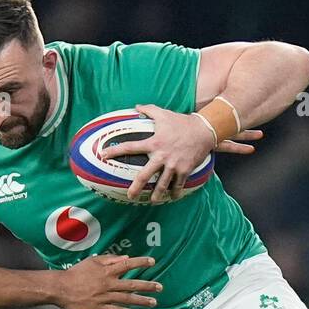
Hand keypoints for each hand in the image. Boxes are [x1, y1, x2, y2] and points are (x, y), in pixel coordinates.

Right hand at [55, 254, 159, 308]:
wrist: (61, 288)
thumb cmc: (75, 274)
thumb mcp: (92, 261)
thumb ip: (109, 259)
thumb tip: (125, 258)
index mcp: (106, 270)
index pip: (127, 265)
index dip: (140, 263)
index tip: (152, 262)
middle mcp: (108, 283)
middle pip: (132, 284)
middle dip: (147, 285)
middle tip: (159, 287)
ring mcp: (105, 297)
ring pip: (127, 299)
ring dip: (142, 301)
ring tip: (153, 302)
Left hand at [101, 103, 263, 203]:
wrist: (204, 130)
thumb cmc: (182, 122)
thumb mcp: (164, 114)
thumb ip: (148, 110)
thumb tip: (135, 107)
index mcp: (153, 143)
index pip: (130, 147)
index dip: (115, 151)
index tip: (104, 155)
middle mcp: (161, 156)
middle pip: (144, 175)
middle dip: (136, 187)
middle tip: (130, 196)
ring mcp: (173, 165)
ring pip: (162, 185)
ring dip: (156, 196)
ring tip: (153, 202)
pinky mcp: (184, 170)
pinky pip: (178, 185)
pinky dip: (175, 193)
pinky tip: (173, 198)